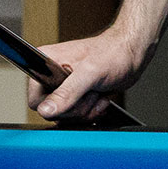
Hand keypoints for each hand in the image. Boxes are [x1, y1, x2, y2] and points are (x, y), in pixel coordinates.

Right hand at [32, 30, 147, 119]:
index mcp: (46, 62)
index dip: (55, 105)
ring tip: (97, 92)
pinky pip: (76, 115)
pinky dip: (91, 111)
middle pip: (52, 112)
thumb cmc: (114, 53)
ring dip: (86, 109)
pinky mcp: (76, 94)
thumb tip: (46, 110)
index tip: (74, 96)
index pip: (35, 100)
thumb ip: (67, 92)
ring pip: (65, 116)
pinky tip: (100, 98)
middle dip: (76, 108)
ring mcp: (64, 85)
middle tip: (91, 91)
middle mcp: (51, 74)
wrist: (132, 54)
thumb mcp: (90, 73)